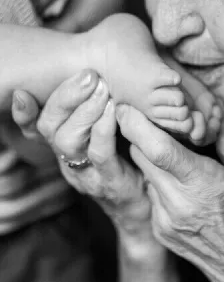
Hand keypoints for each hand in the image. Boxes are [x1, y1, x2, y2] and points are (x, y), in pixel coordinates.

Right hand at [11, 70, 153, 240]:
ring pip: (68, 140)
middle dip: (66, 97)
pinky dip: (104, 128)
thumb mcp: (107, 138)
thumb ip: (97, 116)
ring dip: (85, 110)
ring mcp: (87, 173)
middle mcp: (68, 161)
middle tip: (88, 75)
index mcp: (65, 148)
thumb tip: (98, 81)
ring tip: (102, 89)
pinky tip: (115, 109)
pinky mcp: (110, 182)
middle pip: (49, 128)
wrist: (143, 206)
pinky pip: (100, 154)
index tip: (23, 93)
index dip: (24, 114)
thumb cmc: (126, 162)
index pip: (36, 129)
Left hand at [117, 105, 223, 281]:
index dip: (136, 123)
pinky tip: (180, 178)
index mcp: (205, 185)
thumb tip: (215, 114)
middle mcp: (178, 204)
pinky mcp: (162, 231)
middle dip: (143, 133)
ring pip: (144, 173)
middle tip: (156, 118)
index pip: (157, 148)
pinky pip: (152, 192)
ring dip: (152, 155)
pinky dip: (160, 178)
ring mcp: (166, 220)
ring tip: (173, 147)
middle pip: (141, 156)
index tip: (129, 104)